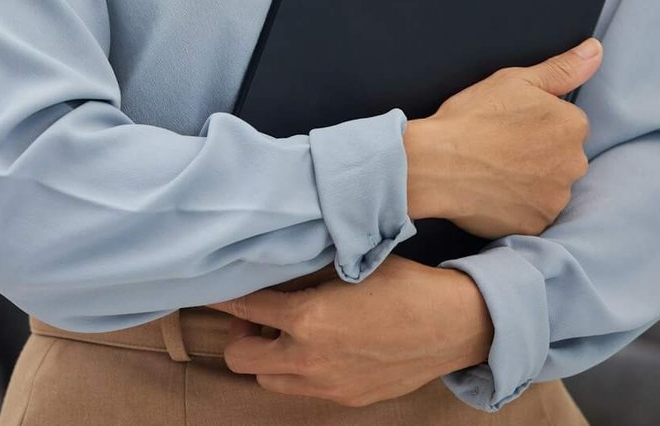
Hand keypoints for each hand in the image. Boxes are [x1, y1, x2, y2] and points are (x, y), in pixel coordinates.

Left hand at [207, 258, 492, 405]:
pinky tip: (319, 346)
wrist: (451, 325)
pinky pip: (303, 390)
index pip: (242, 308)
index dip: (222, 295)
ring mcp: (327, 386)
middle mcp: (310, 359)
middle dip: (240, 333)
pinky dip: (298, 370)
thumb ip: (304, 271)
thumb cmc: (402, 284)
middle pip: (240, 358)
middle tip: (258, 314)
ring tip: (287, 331)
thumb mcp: (347, 264)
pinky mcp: (346, 399)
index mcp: (307, 320)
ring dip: (267, 357)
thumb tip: (271, 260)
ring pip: (268, 380)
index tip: (209, 287)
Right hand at [405, 38, 600, 237]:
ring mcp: (556, 198)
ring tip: (495, 170)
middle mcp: (574, 164)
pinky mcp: (537, 225)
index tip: (510, 124)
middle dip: (539, 153)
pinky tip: (494, 191)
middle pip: (562, 156)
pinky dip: (518, 205)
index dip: (536, 122)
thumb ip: (562, 68)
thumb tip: (595, 50)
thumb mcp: (515, 80)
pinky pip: (534, 213)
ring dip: (530, 180)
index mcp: (573, 125)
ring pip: (550, 186)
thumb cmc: (472, 118)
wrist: (436, 164)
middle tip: (500, 147)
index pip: (567, 123)